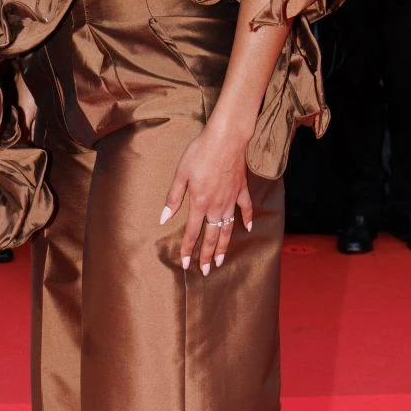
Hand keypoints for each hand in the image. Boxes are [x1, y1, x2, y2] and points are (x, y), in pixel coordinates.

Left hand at [160, 117, 253, 274]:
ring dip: (225, 246)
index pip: (192, 232)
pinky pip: (245, 208)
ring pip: (228, 228)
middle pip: (212, 236)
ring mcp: (231, 199)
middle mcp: (216, 206)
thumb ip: (173, 198)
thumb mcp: (181, 174)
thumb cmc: (200, 153)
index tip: (186, 263)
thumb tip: (163, 218)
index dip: (188, 249)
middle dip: (208, 255)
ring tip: (222, 260)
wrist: (226, 139)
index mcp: (199, 203)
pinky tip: (247, 229)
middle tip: (206, 270)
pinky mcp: (241, 190)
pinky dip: (247, 219)